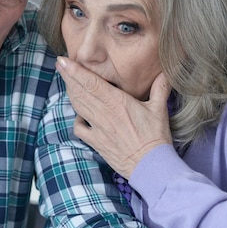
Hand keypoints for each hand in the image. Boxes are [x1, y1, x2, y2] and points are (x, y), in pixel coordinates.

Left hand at [56, 57, 172, 178]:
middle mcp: (104, 114)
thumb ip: (160, 88)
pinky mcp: (96, 142)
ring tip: (66, 81)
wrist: (150, 166)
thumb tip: (166, 72)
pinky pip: (79, 128)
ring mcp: (98, 129)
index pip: (92, 83)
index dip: (75, 71)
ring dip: (71, 93)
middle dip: (68, 77)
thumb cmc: (156, 138)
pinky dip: (76, 119)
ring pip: (78, 107)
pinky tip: (79, 113)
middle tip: (60, 65)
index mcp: (118, 103)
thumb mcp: (160, 110)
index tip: (63, 61)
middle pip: (80, 92)